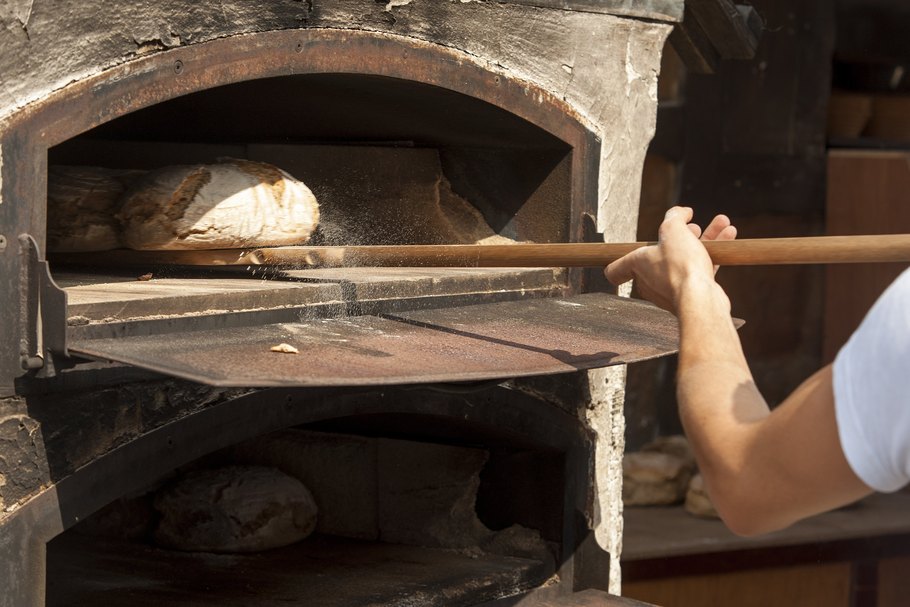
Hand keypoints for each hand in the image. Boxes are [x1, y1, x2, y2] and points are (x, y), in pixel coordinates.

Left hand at [604, 206, 736, 313]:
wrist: (699, 298)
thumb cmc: (680, 267)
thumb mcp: (673, 229)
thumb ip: (674, 217)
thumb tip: (681, 212)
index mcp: (637, 265)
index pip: (615, 269)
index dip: (616, 260)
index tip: (621, 254)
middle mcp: (650, 280)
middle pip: (661, 254)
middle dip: (680, 236)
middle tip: (693, 226)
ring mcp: (670, 289)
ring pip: (685, 259)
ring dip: (704, 239)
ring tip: (721, 223)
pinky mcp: (690, 294)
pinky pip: (700, 269)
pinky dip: (713, 252)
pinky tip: (728, 235)